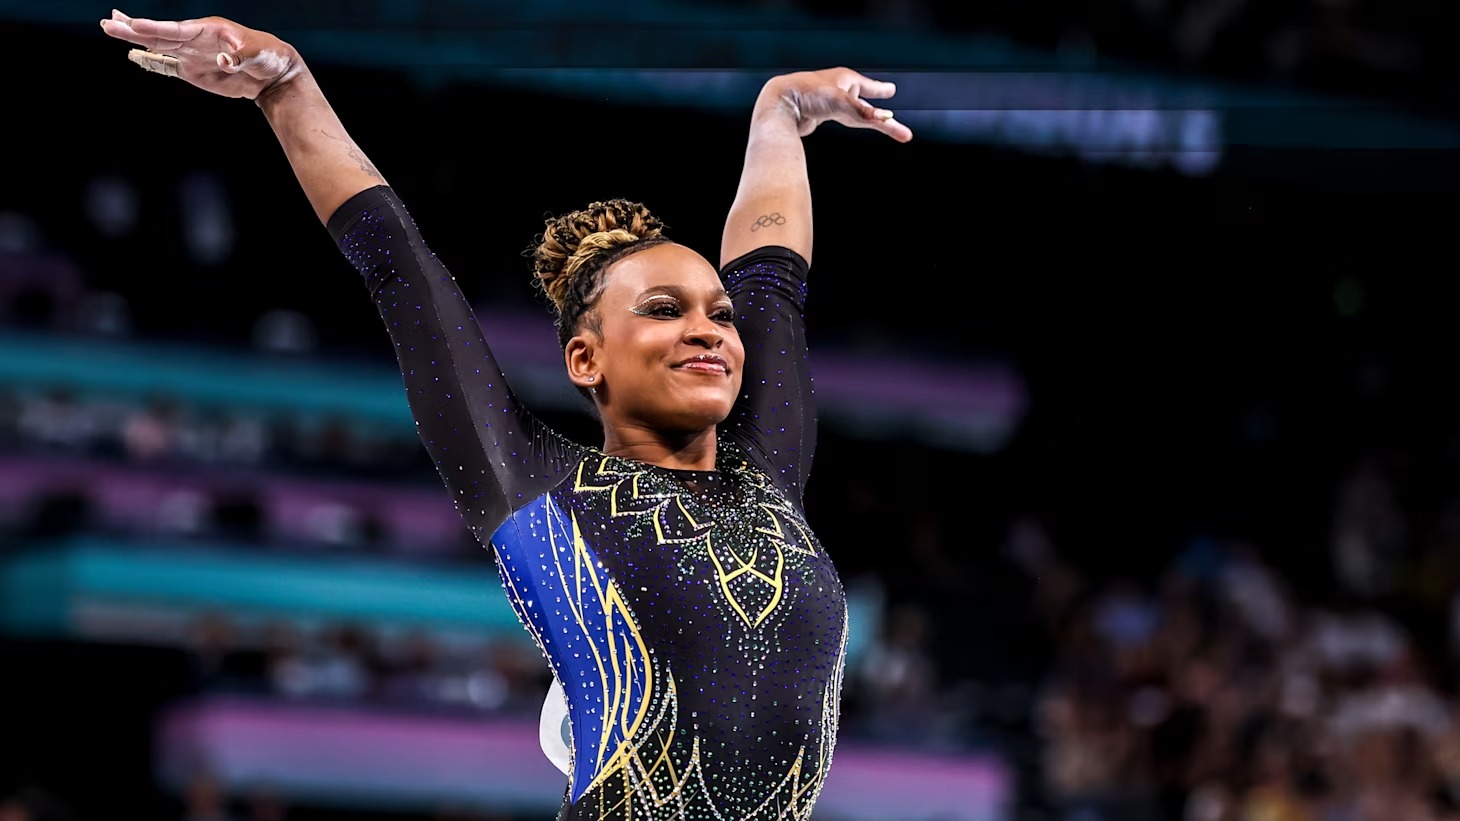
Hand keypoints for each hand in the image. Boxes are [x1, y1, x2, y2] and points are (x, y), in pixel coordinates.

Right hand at [99, 9, 303, 99]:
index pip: (176, 29)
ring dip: (135, 40)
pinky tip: (135, 56)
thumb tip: (225, 62)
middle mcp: (194, 39)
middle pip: (159, 35)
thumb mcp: (258, 53)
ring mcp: (191, 54)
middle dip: (133, 30)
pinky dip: (151, 61)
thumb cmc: (268, 55)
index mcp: (207, 29)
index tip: (134, 25)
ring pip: (158, 46)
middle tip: (107, 22)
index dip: (155, 28)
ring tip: (111, 29)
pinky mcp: (192, 70)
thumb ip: (240, 57)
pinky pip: (168, 66)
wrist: (272, 73)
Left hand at [764, 67, 912, 142]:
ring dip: (868, 118)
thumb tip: (884, 119)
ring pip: (854, 113)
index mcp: (845, 79)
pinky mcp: (819, 114)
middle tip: (896, 124)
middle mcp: (838, 89)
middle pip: (865, 104)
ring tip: (881, 123)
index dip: (881, 90)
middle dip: (880, 113)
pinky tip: (852, 121)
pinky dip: (852, 121)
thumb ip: (862, 112)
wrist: (779, 103)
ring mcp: (829, 102)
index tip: (891, 90)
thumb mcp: (839, 102)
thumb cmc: (809, 95)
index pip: (869, 86)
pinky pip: (842, 118)